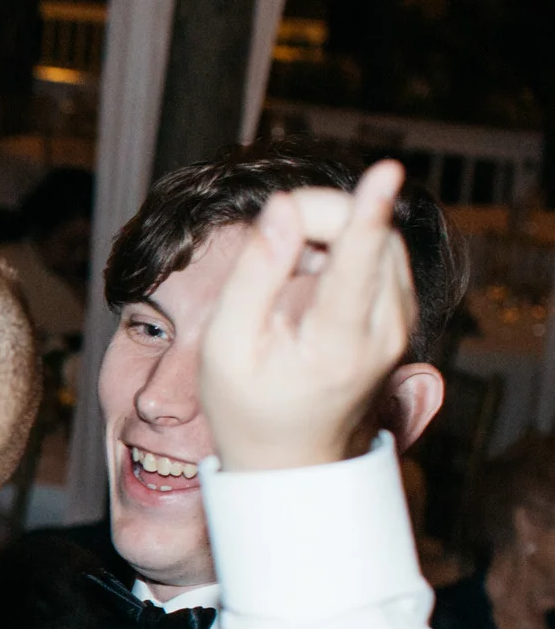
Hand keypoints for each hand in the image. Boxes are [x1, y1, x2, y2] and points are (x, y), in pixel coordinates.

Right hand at [199, 161, 413, 472]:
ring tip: (286, 266)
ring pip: (381, 238)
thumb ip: (254, 274)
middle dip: (322, 213)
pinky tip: (309, 273)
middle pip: (371, 235)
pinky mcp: (402, 314)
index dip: (366, 212)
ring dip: (333, 229)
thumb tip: (279, 209)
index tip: (386, 172)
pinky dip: (346, 245)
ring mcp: (399, 323)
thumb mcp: (227, 345)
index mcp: (335, 344)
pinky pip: (382, 253)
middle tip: (272, 233)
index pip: (357, 264)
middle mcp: (383, 332)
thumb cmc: (247, 404)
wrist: (294, 456)